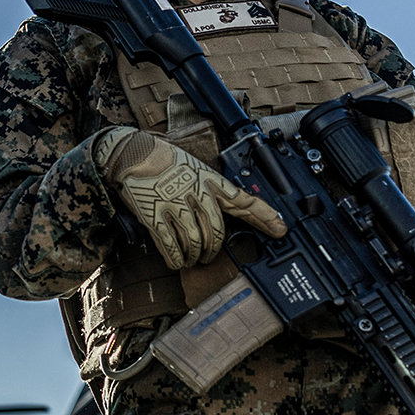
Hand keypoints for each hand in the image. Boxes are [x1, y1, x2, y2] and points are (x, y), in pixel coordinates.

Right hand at [93, 127, 284, 268]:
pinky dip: (175, 258)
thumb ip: (210, 190)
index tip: (281, 229)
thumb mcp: (196, 169)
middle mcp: (196, 193)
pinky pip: (170, 245)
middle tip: (209, 256)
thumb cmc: (165, 161)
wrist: (132, 154)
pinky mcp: (154, 215)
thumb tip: (224, 214)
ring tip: (192, 258)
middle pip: (216, 232)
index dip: (264, 216)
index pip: (243, 200)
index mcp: (210, 181)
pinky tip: (177, 260)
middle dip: (214, 250)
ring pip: (194, 242)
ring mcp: (174, 205)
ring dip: (195, 256)